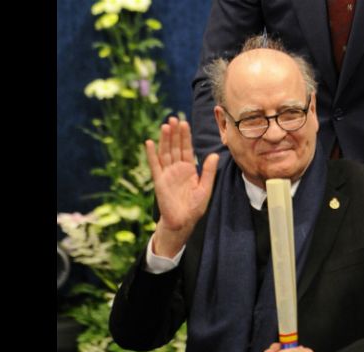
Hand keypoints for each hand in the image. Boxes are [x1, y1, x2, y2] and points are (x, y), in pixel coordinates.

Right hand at [145, 117, 218, 256]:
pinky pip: (155, 166)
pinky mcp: (159, 181)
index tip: (184, 123)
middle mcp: (177, 169)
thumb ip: (208, 171)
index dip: (185, 137)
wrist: (183, 221)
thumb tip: (214, 154)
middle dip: (175, 134)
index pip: (186, 149)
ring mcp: (167, 174)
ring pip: (165, 153)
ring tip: (165, 126)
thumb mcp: (205, 187)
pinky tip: (149, 143)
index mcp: (189, 170)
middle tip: (174, 118)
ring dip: (165, 140)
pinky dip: (151, 154)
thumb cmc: (194, 206)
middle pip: (175, 148)